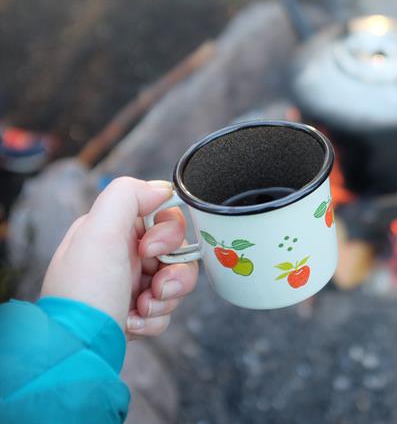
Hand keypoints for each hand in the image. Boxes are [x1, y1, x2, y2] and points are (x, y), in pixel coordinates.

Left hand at [41, 177, 198, 337]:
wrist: (78, 350)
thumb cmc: (84, 293)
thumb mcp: (98, 233)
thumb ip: (128, 195)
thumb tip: (161, 189)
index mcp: (111, 230)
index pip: (162, 214)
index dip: (168, 232)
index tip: (151, 249)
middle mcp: (122, 255)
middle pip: (177, 250)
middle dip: (174, 270)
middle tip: (156, 286)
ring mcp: (131, 285)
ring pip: (177, 280)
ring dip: (167, 297)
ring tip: (143, 309)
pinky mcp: (139, 312)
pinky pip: (168, 308)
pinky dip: (156, 319)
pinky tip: (133, 322)